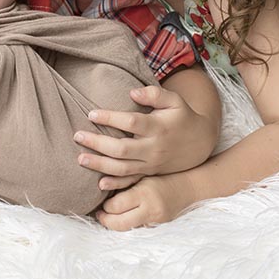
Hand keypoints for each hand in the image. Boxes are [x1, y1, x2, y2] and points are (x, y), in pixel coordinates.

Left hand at [74, 85, 217, 180]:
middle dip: (97, 143)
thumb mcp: (175, 100)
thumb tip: (132, 93)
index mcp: (158, 127)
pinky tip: (99, 184)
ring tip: (80, 158)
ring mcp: (151, 164)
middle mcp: (153, 148)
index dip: (110, 118)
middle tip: (77, 136)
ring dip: (100, 165)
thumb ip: (154, 94)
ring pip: (122, 168)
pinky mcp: (149, 173)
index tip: (91, 113)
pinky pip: (131, 182)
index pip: (130, 122)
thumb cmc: (182, 116)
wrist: (200, 143)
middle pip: (121, 149)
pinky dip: (115, 185)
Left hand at [96, 173, 197, 230]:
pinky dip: (129, 223)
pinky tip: (123, 216)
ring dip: (115, 224)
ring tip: (108, 216)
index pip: (116, 206)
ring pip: (127, 229)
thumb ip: (123, 180)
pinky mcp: (159, 226)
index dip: (105, 206)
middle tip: (99, 214)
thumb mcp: (142, 173)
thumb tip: (100, 183)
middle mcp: (150, 209)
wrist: (188, 186)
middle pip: (119, 224)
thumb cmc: (162, 175)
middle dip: (106, 220)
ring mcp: (155, 220)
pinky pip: (138, 228)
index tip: (102, 201)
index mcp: (144, 193)